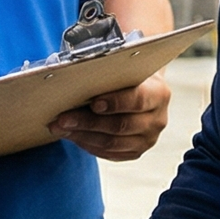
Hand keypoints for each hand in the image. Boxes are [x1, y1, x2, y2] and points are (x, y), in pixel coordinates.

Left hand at [50, 75, 170, 160]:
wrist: (142, 88)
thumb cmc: (127, 74)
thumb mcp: (124, 65)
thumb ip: (110, 67)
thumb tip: (78, 72)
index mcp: (159, 93)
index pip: (138, 100)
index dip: (115, 102)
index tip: (92, 103)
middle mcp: (157, 119)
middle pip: (121, 125)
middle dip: (87, 122)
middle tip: (62, 118)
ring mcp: (148, 139)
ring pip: (112, 143)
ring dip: (82, 136)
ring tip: (60, 128)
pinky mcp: (136, 151)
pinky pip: (109, 153)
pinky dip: (88, 145)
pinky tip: (72, 135)